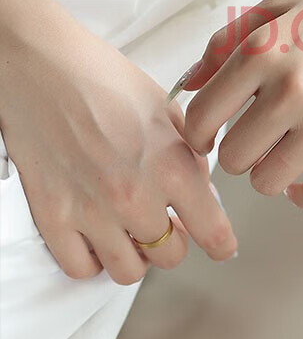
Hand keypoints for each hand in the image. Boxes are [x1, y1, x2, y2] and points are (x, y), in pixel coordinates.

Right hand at [0, 10, 237, 283]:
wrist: (44, 67)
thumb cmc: (104, 79)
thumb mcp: (169, 111)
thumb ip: (191, 156)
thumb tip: (204, 193)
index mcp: (173, 167)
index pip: (213, 232)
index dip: (222, 244)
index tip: (223, 246)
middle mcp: (135, 197)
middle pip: (171, 255)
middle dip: (175, 240)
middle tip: (168, 222)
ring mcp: (91, 212)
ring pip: (129, 271)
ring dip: (137, 254)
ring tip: (133, 230)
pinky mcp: (52, 218)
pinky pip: (82, 268)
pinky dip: (94, 258)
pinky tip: (99, 235)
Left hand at [181, 0, 302, 207]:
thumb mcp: (279, 6)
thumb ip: (226, 42)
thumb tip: (191, 85)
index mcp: (263, 51)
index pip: (201, 120)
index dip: (200, 132)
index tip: (212, 133)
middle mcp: (293, 89)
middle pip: (233, 159)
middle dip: (241, 149)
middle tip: (261, 133)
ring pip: (268, 182)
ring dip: (272, 169)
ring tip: (288, 147)